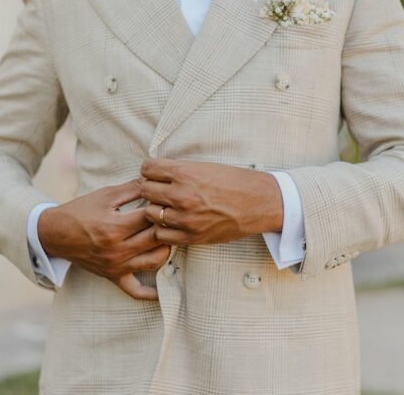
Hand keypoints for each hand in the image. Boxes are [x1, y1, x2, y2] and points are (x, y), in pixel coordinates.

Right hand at [38, 180, 169, 300]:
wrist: (56, 233)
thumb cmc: (81, 211)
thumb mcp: (105, 195)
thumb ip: (132, 188)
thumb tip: (154, 181)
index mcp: (115, 227)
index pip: (150, 217)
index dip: (161, 206)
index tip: (166, 200)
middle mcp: (117, 249)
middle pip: (156, 238)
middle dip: (167, 225)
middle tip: (173, 217)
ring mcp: (116, 265)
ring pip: (154, 262)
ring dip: (167, 249)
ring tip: (168, 238)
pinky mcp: (113, 276)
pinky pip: (136, 290)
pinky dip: (151, 292)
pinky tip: (164, 289)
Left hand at [140, 158, 283, 245]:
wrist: (258, 202)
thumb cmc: (233, 181)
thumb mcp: (204, 167)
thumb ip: (177, 170)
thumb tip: (152, 172)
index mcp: (184, 173)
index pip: (147, 168)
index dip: (149, 171)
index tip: (156, 175)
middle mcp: (181, 195)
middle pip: (145, 190)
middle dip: (151, 189)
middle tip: (161, 191)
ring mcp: (185, 218)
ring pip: (150, 213)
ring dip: (156, 210)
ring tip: (168, 207)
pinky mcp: (191, 236)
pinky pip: (160, 234)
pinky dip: (163, 229)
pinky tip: (173, 223)